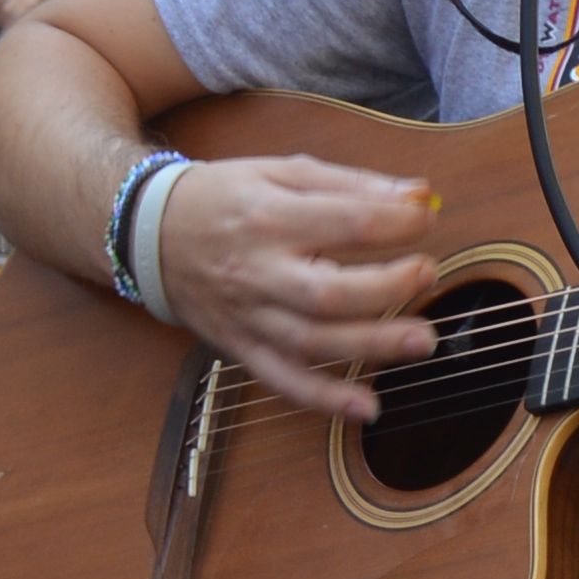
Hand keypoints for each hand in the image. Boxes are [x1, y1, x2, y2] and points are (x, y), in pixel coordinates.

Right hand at [158, 151, 441, 421]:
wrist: (151, 235)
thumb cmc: (224, 198)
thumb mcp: (281, 171)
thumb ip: (352, 184)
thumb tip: (419, 195)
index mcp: (269, 216)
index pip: (344, 223)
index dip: (395, 224)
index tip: (424, 218)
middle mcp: (258, 271)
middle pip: (328, 292)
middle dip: (387, 288)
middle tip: (427, 274)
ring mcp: (249, 316)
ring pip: (313, 342)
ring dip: (372, 346)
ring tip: (422, 340)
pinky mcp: (242, 348)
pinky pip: (284, 381)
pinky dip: (326, 399)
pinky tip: (367, 406)